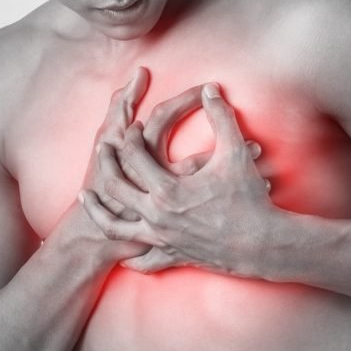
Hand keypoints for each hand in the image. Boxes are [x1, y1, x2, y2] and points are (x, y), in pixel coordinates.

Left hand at [81, 83, 271, 274]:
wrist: (263, 244)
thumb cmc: (250, 199)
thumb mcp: (235, 153)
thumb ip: (221, 117)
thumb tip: (211, 89)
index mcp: (168, 188)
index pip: (134, 155)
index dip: (130, 136)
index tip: (131, 127)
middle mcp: (157, 215)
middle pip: (116, 186)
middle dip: (106, 164)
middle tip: (103, 150)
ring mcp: (161, 239)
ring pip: (115, 227)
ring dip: (98, 210)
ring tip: (88, 197)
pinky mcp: (171, 256)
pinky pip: (142, 260)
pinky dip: (129, 254)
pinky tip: (122, 249)